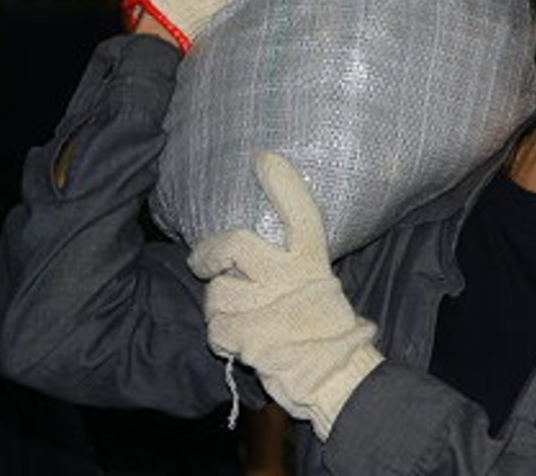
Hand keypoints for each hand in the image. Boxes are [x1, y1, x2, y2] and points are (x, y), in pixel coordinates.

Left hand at [188, 151, 383, 438]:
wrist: (333, 376)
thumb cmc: (324, 329)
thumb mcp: (319, 284)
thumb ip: (292, 263)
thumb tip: (252, 246)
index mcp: (311, 261)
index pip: (300, 212)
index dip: (282, 183)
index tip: (264, 158)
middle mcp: (289, 276)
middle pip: (235, 245)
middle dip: (210, 252)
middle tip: (202, 260)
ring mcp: (269, 306)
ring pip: (217, 292)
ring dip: (218, 308)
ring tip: (239, 318)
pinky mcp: (250, 336)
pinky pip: (216, 328)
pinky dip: (221, 337)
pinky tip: (240, 341)